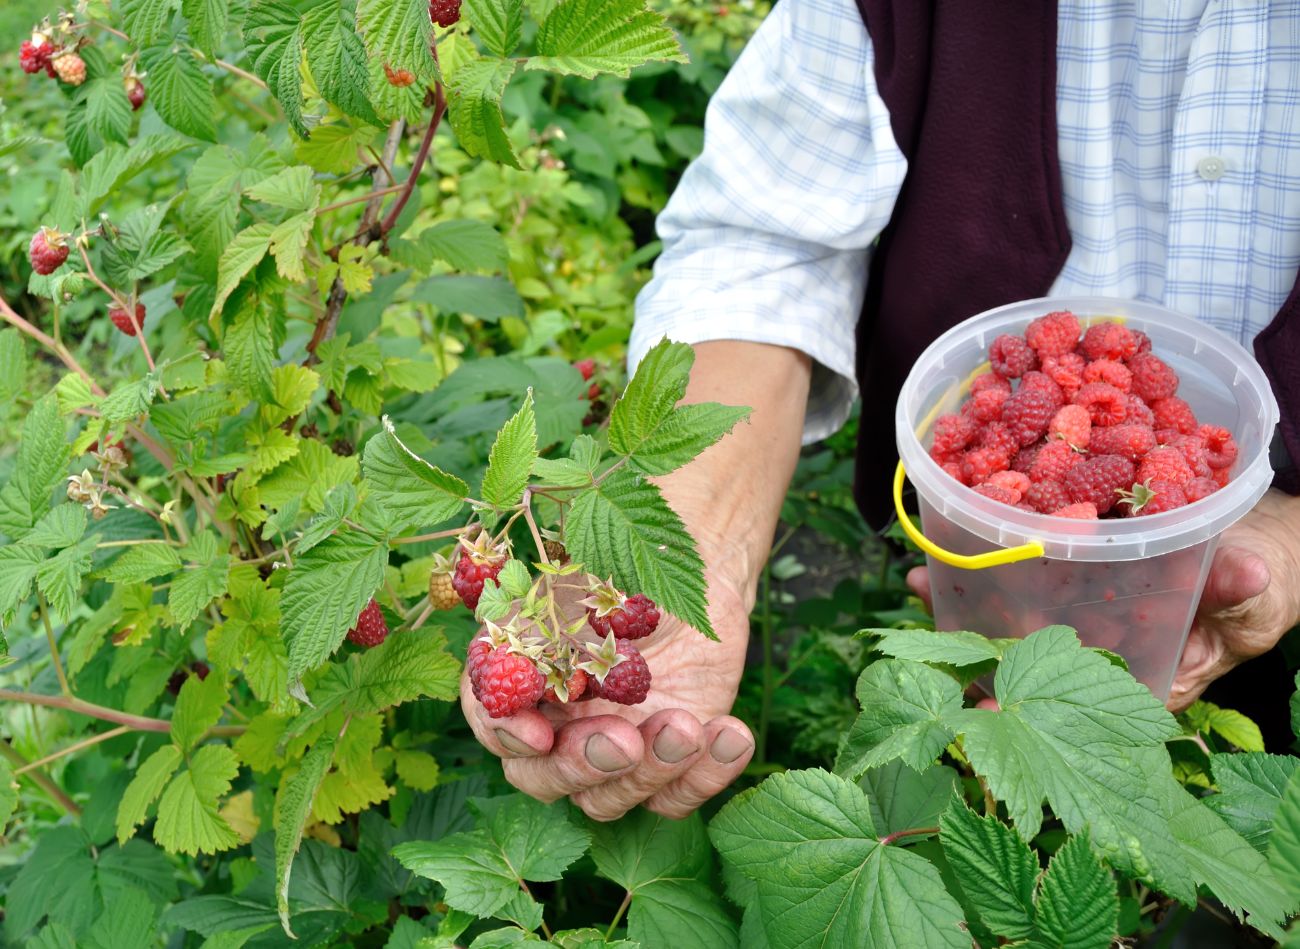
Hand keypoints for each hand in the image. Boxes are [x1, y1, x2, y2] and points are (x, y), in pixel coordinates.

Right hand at [459, 572, 753, 821]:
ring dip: (648, 770)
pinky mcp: (667, 765)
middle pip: (543, 780)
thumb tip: (523, 677)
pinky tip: (731, 735)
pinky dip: (705, 776)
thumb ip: (547, 631)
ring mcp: (612, 753)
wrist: (698, 567)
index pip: (493, 722)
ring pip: (608, 801)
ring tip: (687, 726)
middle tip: (624, 740)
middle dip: (581, 765)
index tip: (539, 733)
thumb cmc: (628, 570)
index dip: (508, 734)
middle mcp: (559, 727)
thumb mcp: (583, 587)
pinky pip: (675, 800)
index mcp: (523, 680)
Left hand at [905, 489, 1299, 712]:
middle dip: (976, 654)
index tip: (984, 700)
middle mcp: (1100, 645)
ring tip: (919, 580)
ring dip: (963, 602)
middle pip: (1028, 660)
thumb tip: (1250, 575)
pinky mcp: (1068, 567)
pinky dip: (980, 558)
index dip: (1030, 702)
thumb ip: (1238, 590)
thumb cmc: (1255, 579)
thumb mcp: (1253, 589)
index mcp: (1143, 668)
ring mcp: (1079, 609)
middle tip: (926, 643)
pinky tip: (940, 544)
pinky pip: (1018, 568)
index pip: (1080, 699)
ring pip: (1011, 614)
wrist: (1251, 534)